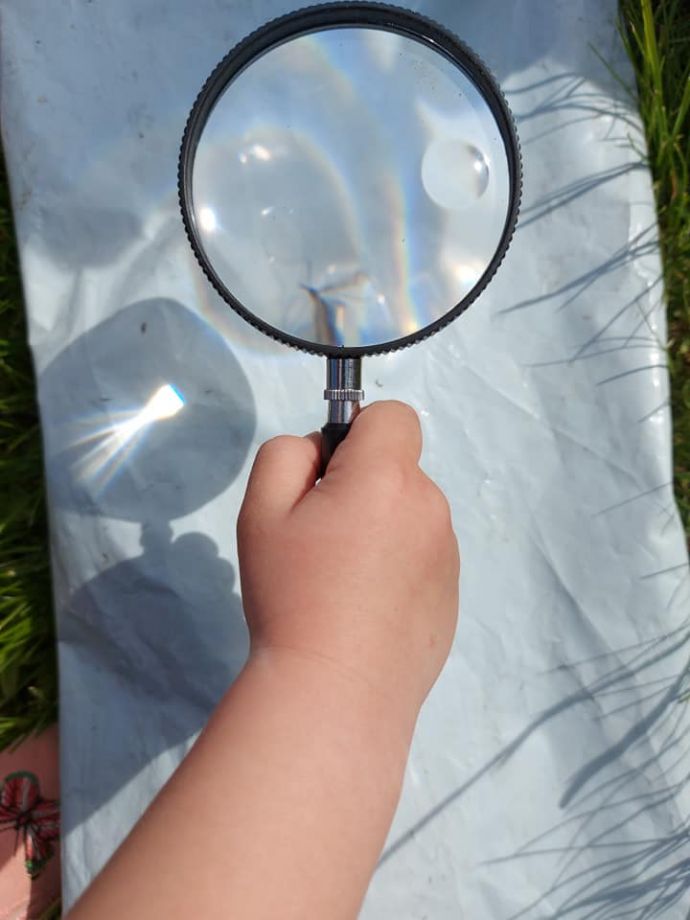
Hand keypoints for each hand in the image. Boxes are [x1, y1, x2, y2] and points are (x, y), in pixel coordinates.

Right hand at [238, 400, 459, 726]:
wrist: (336, 692)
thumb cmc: (292, 594)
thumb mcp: (261, 511)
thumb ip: (287, 456)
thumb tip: (323, 452)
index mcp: (387, 477)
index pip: (393, 415)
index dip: (358, 432)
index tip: (329, 476)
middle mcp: (430, 507)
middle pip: (399, 469)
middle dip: (364, 485)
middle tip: (322, 540)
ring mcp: (447, 555)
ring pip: (411, 515)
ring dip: (383, 527)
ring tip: (344, 583)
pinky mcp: (451, 597)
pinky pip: (422, 558)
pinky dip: (398, 569)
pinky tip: (367, 612)